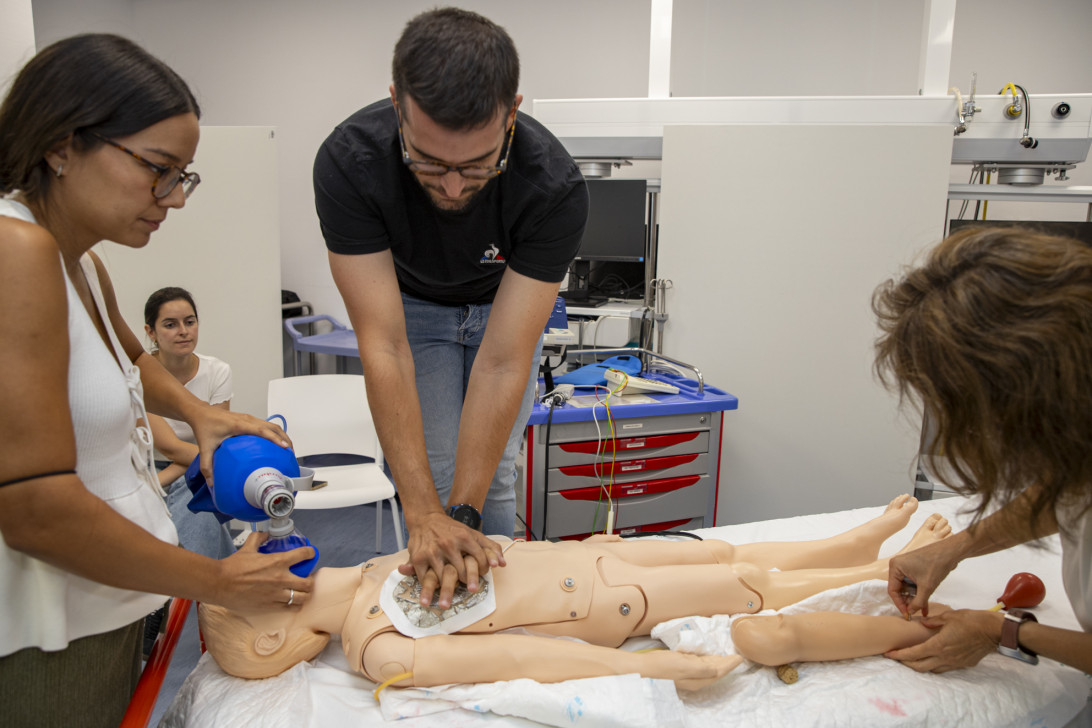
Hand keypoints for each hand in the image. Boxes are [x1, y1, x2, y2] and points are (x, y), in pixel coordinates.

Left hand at [189, 407, 290, 483]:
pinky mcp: (249, 419)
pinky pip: (267, 425)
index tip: (285, 447)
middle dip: (285, 439)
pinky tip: (276, 444)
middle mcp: (247, 420)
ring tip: (288, 449)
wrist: (201, 412)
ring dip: (282, 436)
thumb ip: (208, 466)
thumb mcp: (205, 447)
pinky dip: (275, 433)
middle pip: (273, 427)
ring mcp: (250, 418)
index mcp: (239, 425)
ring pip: (272, 425)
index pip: (262, 431)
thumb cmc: (204, 426)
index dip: (275, 438)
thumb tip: (212, 482)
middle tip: (291, 453)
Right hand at [209, 532, 313, 610]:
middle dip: (310, 581)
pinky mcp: (270, 606)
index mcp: (278, 562)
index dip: (310, 553)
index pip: (304, 555)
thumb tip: (264, 534)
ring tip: (300, 592)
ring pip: (301, 598)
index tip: (311, 554)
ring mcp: (276, 594)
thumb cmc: (233, 566)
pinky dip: (293, 605)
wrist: (220, 584)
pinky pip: (289, 608)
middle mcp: (281, 579)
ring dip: (303, 595)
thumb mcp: (248, 548)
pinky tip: (290, 602)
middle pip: (308, 583)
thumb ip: (258, 538)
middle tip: (307, 579)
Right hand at [396, 511, 504, 607]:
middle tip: (470, 589)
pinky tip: (432, 594)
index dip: (483, 569)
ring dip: (448, 589)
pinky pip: (425, 578)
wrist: (426, 519)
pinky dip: (429, 587)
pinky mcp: (418, 558)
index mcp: (464, 537)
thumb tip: (503, 564)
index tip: (483, 575)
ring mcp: (433, 551)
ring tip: (448, 600)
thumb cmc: (452, 529)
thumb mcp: (472, 532)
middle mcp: (449, 544)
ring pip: (445, 578)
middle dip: (468, 582)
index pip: (480, 559)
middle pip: (462, 572)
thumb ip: (490, 547)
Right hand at [650, 651, 743, 690]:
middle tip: (735, 655)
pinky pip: (698, 663)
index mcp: (698, 679)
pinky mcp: (679, 667)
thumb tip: (718, 669)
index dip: (730, 664)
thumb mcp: (684, 665)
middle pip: (715, 670)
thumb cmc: (661, 667)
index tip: (740, 657)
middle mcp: (694, 678)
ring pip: (707, 667)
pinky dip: (706, 658)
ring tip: (725, 654)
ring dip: (717, 661)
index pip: (719, 672)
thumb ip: (703, 668)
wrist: (641, 669)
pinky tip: (706, 654)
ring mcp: (686, 673)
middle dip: (726, 663)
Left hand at [885, 609, 1002, 672]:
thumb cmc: (970, 620)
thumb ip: (932, 621)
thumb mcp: (948, 616)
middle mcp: (944, 657)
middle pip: (919, 667)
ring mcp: (955, 663)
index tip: (888, 654)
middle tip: (896, 657)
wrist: (992, 631)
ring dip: (920, 666)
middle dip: (905, 663)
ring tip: (912, 658)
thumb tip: (921, 623)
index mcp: (938, 645)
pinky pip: (944, 669)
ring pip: (932, 670)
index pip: (913, 654)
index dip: (899, 655)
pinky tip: (932, 658)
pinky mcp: (963, 665)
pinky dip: (934, 665)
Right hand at [887, 537, 959, 617]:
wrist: (950, 552)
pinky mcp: (914, 568)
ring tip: (922, 610)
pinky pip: (913, 584)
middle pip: (900, 589)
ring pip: (908, 588)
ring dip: (915, 599)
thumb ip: (917, 602)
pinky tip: (925, 605)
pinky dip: (919, 593)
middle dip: (908, 602)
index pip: (893, 590)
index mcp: (895, 567)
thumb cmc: (936, 565)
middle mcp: (898, 566)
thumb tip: (910, 613)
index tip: (907, 615)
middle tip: (914, 613)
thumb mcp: (926, 587)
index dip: (900, 604)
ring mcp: (906, 567)